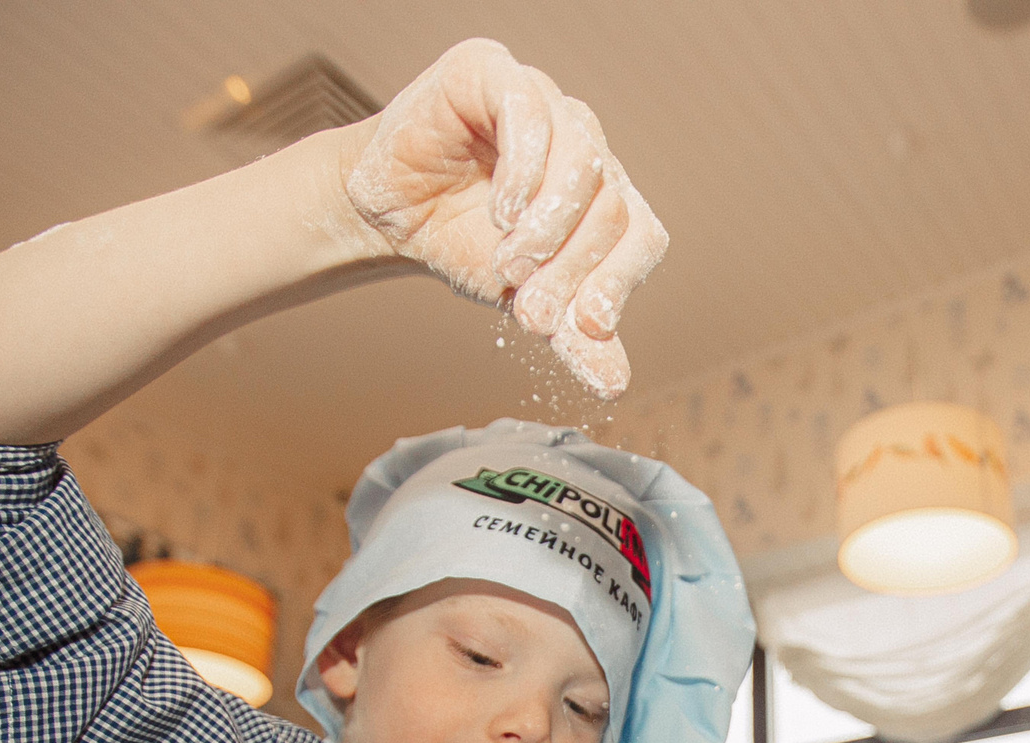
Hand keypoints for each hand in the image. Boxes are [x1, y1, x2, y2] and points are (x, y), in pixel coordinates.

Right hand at [338, 38, 667, 396]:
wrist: (386, 214)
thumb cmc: (461, 243)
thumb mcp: (521, 296)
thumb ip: (569, 332)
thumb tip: (613, 383)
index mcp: (603, 194)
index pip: (643, 235)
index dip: (619, 283)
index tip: (587, 327)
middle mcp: (584, 143)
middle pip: (612, 206)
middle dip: (571, 268)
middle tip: (528, 309)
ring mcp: (545, 103)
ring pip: (583, 162)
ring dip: (548, 227)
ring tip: (508, 262)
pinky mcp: (495, 72)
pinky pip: (531, 113)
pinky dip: (524, 172)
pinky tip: (501, 209)